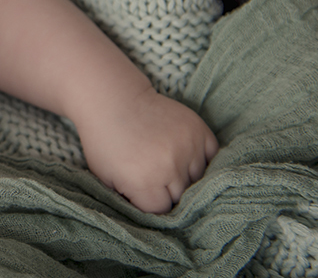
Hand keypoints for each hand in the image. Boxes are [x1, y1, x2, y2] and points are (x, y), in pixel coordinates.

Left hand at [75, 84, 218, 213]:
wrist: (113, 100)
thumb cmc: (104, 142)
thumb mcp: (106, 178)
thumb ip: (130, 201)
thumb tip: (153, 217)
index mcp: (145, 182)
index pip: (163, 211)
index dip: (154, 204)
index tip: (146, 194)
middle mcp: (169, 167)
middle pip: (183, 197)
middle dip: (170, 192)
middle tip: (157, 179)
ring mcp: (187, 147)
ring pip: (199, 178)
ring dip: (187, 176)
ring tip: (167, 164)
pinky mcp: (198, 130)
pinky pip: (212, 156)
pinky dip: (203, 160)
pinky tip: (184, 155)